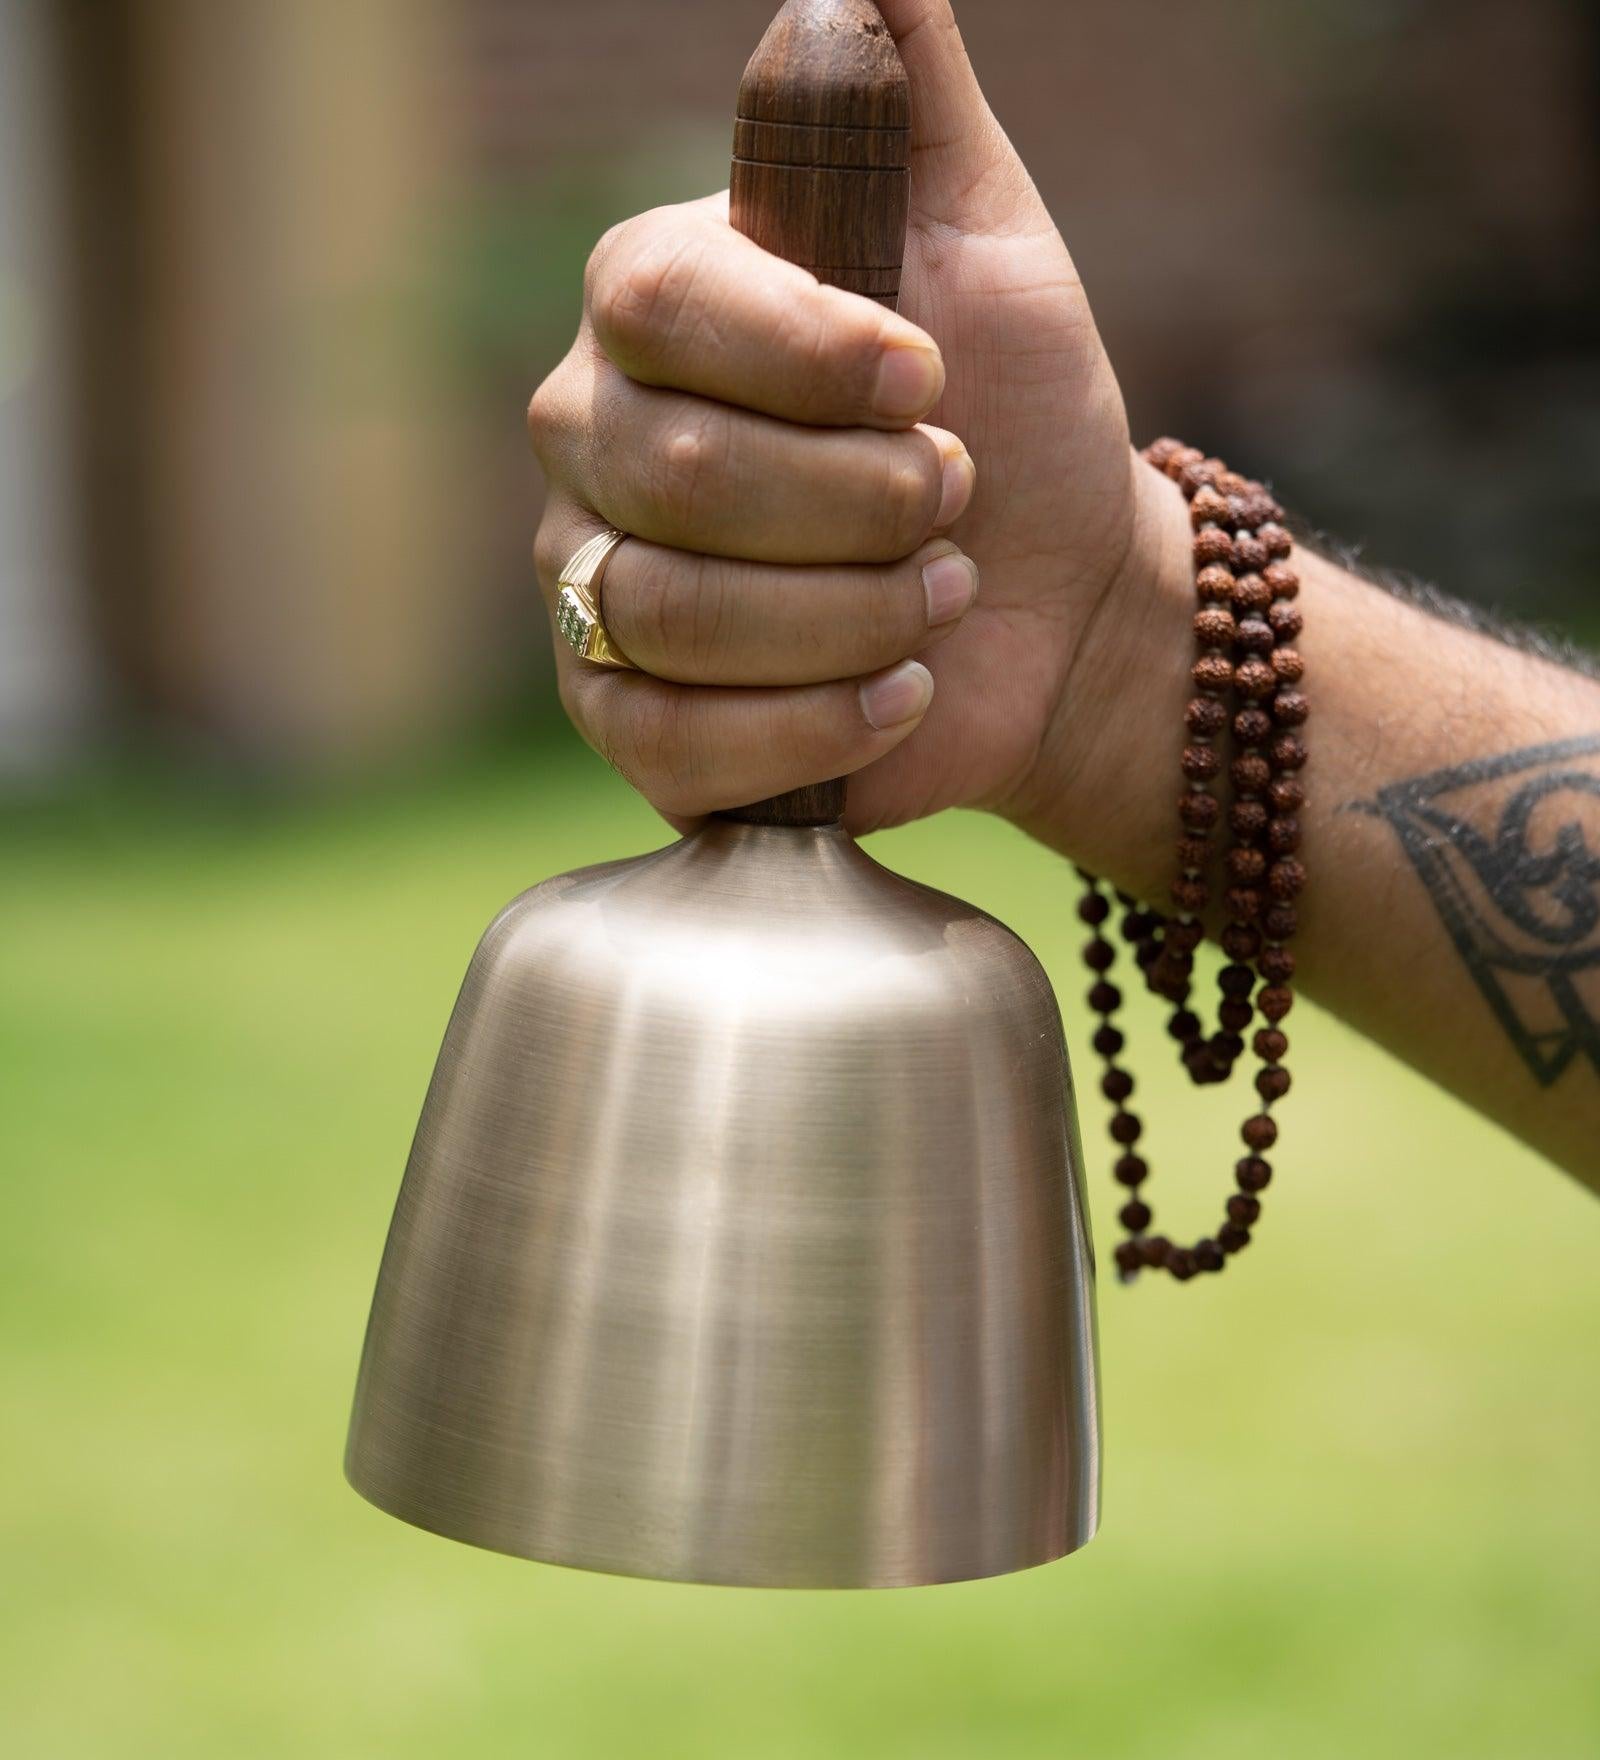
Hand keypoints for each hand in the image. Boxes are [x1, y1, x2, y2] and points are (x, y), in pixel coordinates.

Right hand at [528, 0, 1152, 831]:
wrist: (1050, 597)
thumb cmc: (1011, 411)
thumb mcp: (982, 230)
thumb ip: (906, 90)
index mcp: (652, 303)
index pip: (661, 298)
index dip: (812, 352)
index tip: (932, 379)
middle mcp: (592, 438)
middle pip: (675, 471)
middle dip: (863, 501)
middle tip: (957, 499)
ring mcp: (594, 586)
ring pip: (677, 614)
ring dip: (856, 613)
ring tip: (944, 596)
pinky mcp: (624, 722)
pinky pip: (674, 741)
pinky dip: (818, 724)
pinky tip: (900, 693)